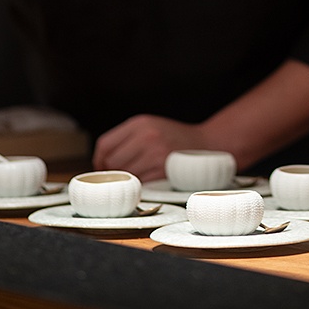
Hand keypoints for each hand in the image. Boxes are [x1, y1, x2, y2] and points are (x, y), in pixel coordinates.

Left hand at [92, 115, 209, 179]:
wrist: (209, 145)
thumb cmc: (177, 139)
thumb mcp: (151, 127)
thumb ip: (128, 138)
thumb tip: (103, 161)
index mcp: (140, 123)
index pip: (105, 144)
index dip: (99, 160)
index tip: (102, 168)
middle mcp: (146, 136)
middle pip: (113, 161)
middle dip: (114, 172)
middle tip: (121, 176)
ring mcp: (155, 153)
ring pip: (126, 174)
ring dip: (128, 180)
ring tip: (138, 177)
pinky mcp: (163, 170)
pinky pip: (140, 183)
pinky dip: (140, 185)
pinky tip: (147, 181)